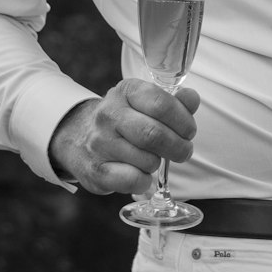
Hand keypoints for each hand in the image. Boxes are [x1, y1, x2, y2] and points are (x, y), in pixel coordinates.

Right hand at [48, 79, 199, 194]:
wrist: (79, 136)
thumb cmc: (125, 119)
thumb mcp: (146, 102)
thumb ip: (174, 101)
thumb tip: (191, 99)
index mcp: (126, 91)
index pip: (161, 103)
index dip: (183, 120)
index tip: (189, 131)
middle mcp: (109, 114)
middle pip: (154, 134)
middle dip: (178, 147)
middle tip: (184, 151)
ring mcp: (99, 142)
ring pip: (146, 159)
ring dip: (159, 163)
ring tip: (155, 158)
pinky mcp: (94, 170)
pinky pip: (132, 180)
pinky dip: (145, 181)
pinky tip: (143, 174)